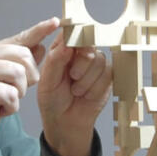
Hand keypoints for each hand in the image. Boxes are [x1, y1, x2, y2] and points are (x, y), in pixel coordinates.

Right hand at [0, 18, 59, 155]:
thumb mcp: (11, 80)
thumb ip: (24, 64)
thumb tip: (41, 46)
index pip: (21, 37)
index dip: (40, 30)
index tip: (57, 21)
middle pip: (25, 57)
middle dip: (28, 79)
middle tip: (14, 92)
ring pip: (20, 75)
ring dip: (19, 94)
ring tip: (5, 99)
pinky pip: (11, 94)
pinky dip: (11, 107)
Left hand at [37, 32, 111, 155]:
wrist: (66, 123)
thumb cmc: (53, 101)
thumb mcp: (47, 81)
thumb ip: (56, 60)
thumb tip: (68, 43)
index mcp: (62, 49)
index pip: (71, 32)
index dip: (76, 34)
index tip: (74, 44)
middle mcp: (79, 53)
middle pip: (90, 43)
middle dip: (82, 62)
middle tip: (73, 76)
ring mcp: (95, 64)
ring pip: (99, 59)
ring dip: (87, 80)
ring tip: (76, 91)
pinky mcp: (107, 76)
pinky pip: (108, 74)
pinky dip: (95, 88)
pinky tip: (86, 95)